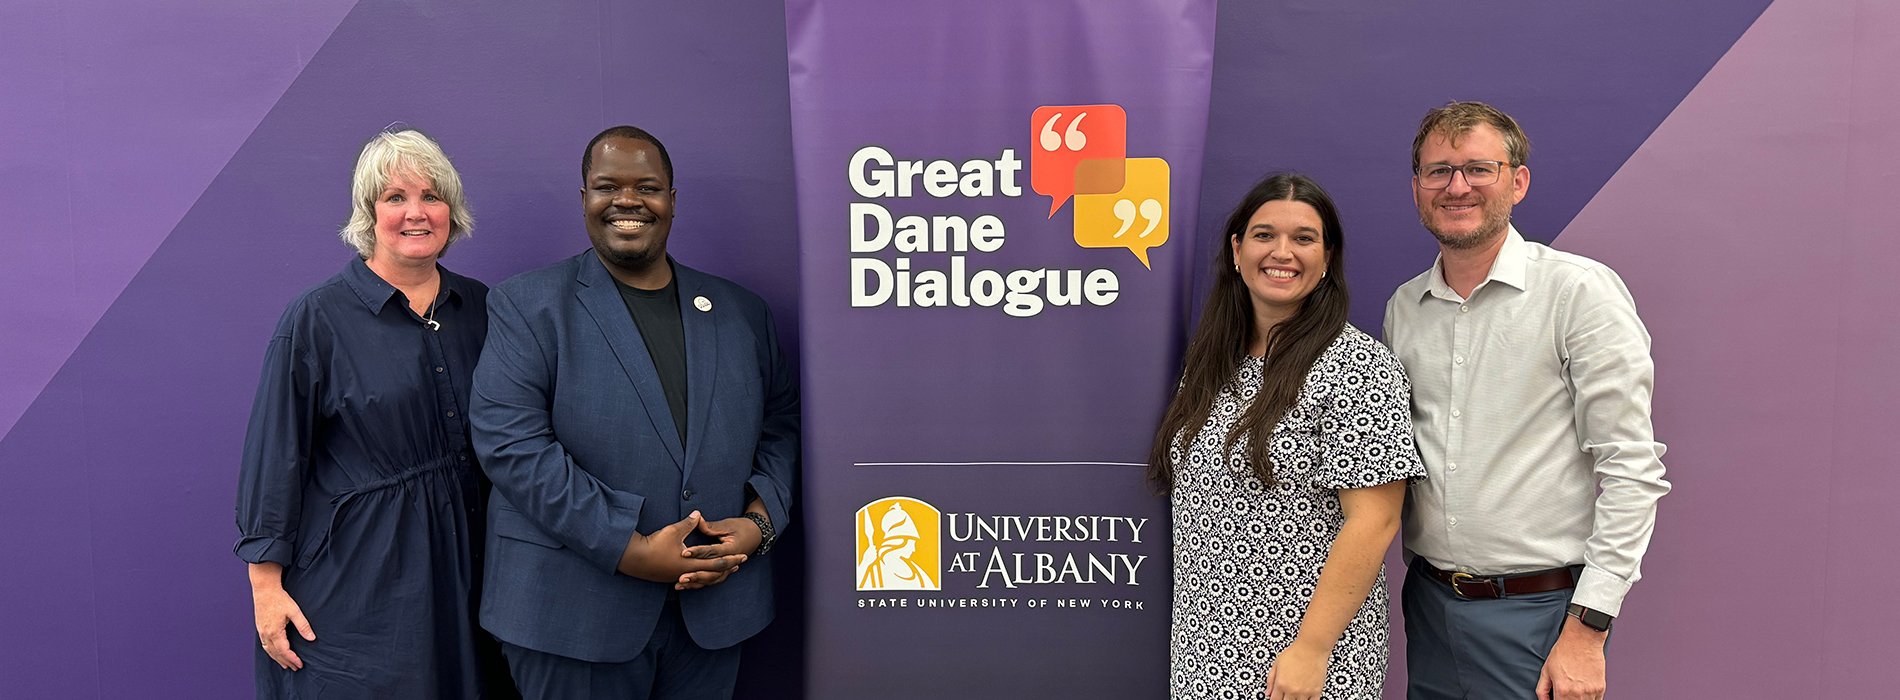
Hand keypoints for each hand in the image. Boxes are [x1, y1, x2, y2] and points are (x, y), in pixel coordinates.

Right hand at [252, 584, 315, 670]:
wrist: (264, 589)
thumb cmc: (280, 599)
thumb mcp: (294, 611)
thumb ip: (303, 626)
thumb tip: (312, 638)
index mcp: (274, 632)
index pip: (284, 651)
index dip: (292, 659)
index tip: (300, 665)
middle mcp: (266, 634)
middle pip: (276, 653)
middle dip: (286, 661)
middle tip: (295, 668)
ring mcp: (261, 631)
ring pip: (269, 650)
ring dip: (277, 658)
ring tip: (285, 665)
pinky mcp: (259, 628)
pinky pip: (264, 645)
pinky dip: (270, 652)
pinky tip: (275, 653)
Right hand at [616, 512, 746, 588]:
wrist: (634, 559)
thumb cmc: (654, 545)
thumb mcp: (673, 531)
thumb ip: (688, 523)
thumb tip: (698, 513)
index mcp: (691, 563)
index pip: (717, 562)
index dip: (731, 559)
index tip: (743, 556)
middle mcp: (687, 573)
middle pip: (713, 573)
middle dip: (727, 568)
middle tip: (740, 564)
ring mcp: (679, 577)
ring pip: (703, 579)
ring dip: (715, 573)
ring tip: (725, 570)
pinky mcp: (672, 577)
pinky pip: (692, 580)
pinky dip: (702, 577)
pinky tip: (702, 574)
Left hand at [678, 511, 765, 588]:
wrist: (757, 534)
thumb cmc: (742, 527)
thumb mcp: (727, 525)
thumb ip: (711, 526)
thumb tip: (696, 519)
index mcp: (732, 549)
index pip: (712, 552)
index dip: (698, 552)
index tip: (684, 553)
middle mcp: (730, 562)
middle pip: (711, 571)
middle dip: (695, 575)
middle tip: (680, 577)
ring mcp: (728, 568)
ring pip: (711, 579)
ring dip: (695, 582)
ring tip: (679, 584)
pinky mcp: (724, 571)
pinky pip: (711, 580)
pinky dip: (698, 584)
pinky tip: (685, 586)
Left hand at [1264, 639, 1328, 699]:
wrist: (1312, 648)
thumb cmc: (1295, 653)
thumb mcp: (1277, 664)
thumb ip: (1270, 679)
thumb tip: (1267, 692)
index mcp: (1281, 684)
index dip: (1274, 699)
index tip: (1276, 697)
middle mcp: (1292, 690)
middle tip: (1286, 694)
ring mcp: (1305, 692)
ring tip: (1295, 694)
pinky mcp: (1316, 691)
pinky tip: (1305, 697)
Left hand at [1537, 617, 1607, 698]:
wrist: (1582, 639)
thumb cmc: (1564, 651)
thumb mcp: (1546, 670)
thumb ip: (1542, 690)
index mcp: (1562, 690)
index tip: (1557, 698)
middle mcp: (1578, 693)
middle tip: (1565, 694)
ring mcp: (1591, 692)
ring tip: (1574, 692)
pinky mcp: (1601, 688)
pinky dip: (1590, 699)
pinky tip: (1583, 692)